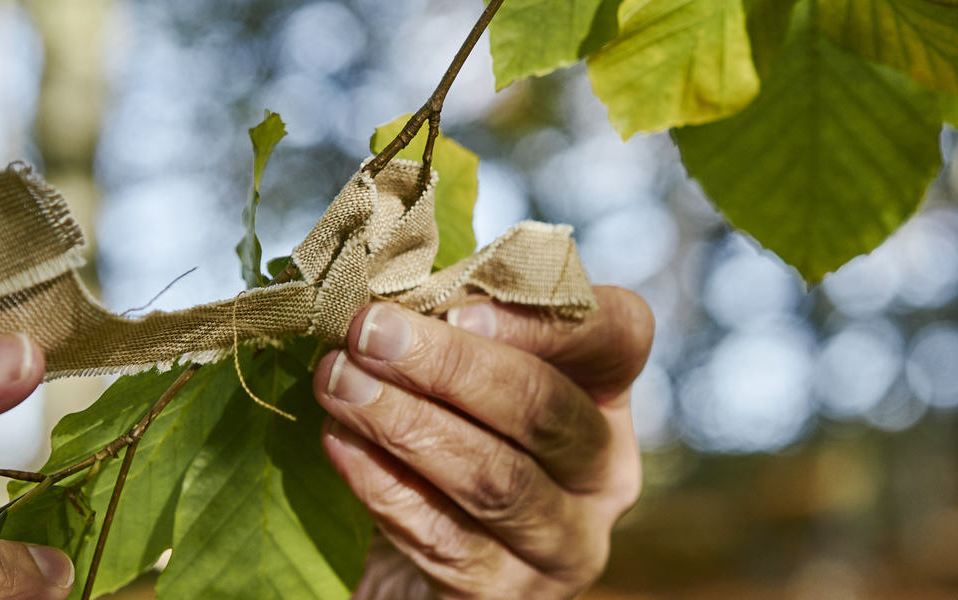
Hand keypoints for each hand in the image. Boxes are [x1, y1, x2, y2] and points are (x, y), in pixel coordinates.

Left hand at [312, 286, 653, 598]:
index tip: (457, 307)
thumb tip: (381, 271)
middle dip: (451, 366)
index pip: (619, 335)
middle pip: (547, 409)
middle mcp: (602, 475)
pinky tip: (338, 443)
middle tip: (367, 331)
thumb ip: (444, 326)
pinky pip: (444, 539)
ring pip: (497, 478)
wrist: (405, 573)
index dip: (546, 320)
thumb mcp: (454, 379)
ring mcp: (563, 546)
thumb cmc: (435, 448)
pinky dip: (384, 485)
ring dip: (407, 422)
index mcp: (604, 397)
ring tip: (338, 382)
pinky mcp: (507, 598)